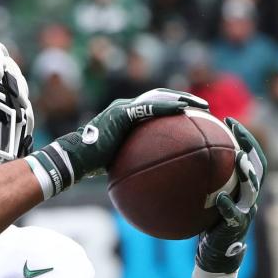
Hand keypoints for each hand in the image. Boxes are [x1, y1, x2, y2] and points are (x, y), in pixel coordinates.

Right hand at [27, 89, 208, 194]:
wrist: (74, 160)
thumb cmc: (89, 166)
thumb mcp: (115, 164)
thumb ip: (131, 164)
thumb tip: (146, 180)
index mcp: (123, 116)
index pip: (151, 107)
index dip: (171, 108)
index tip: (190, 114)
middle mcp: (123, 108)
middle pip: (159, 97)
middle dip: (181, 99)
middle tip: (203, 107)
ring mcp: (122, 109)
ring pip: (158, 98)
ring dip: (181, 100)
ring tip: (201, 106)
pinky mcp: (121, 114)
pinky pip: (150, 109)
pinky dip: (168, 108)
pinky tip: (184, 111)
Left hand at [195, 119, 266, 275]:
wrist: (215, 255)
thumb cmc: (206, 226)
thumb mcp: (201, 200)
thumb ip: (196, 182)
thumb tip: (171, 160)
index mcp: (243, 186)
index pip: (250, 155)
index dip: (243, 137)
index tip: (229, 119)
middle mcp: (250, 196)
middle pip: (259, 165)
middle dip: (250, 145)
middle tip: (236, 130)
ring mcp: (247, 211)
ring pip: (254, 188)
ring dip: (248, 173)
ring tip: (239, 158)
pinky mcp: (238, 228)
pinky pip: (236, 215)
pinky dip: (229, 207)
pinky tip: (220, 199)